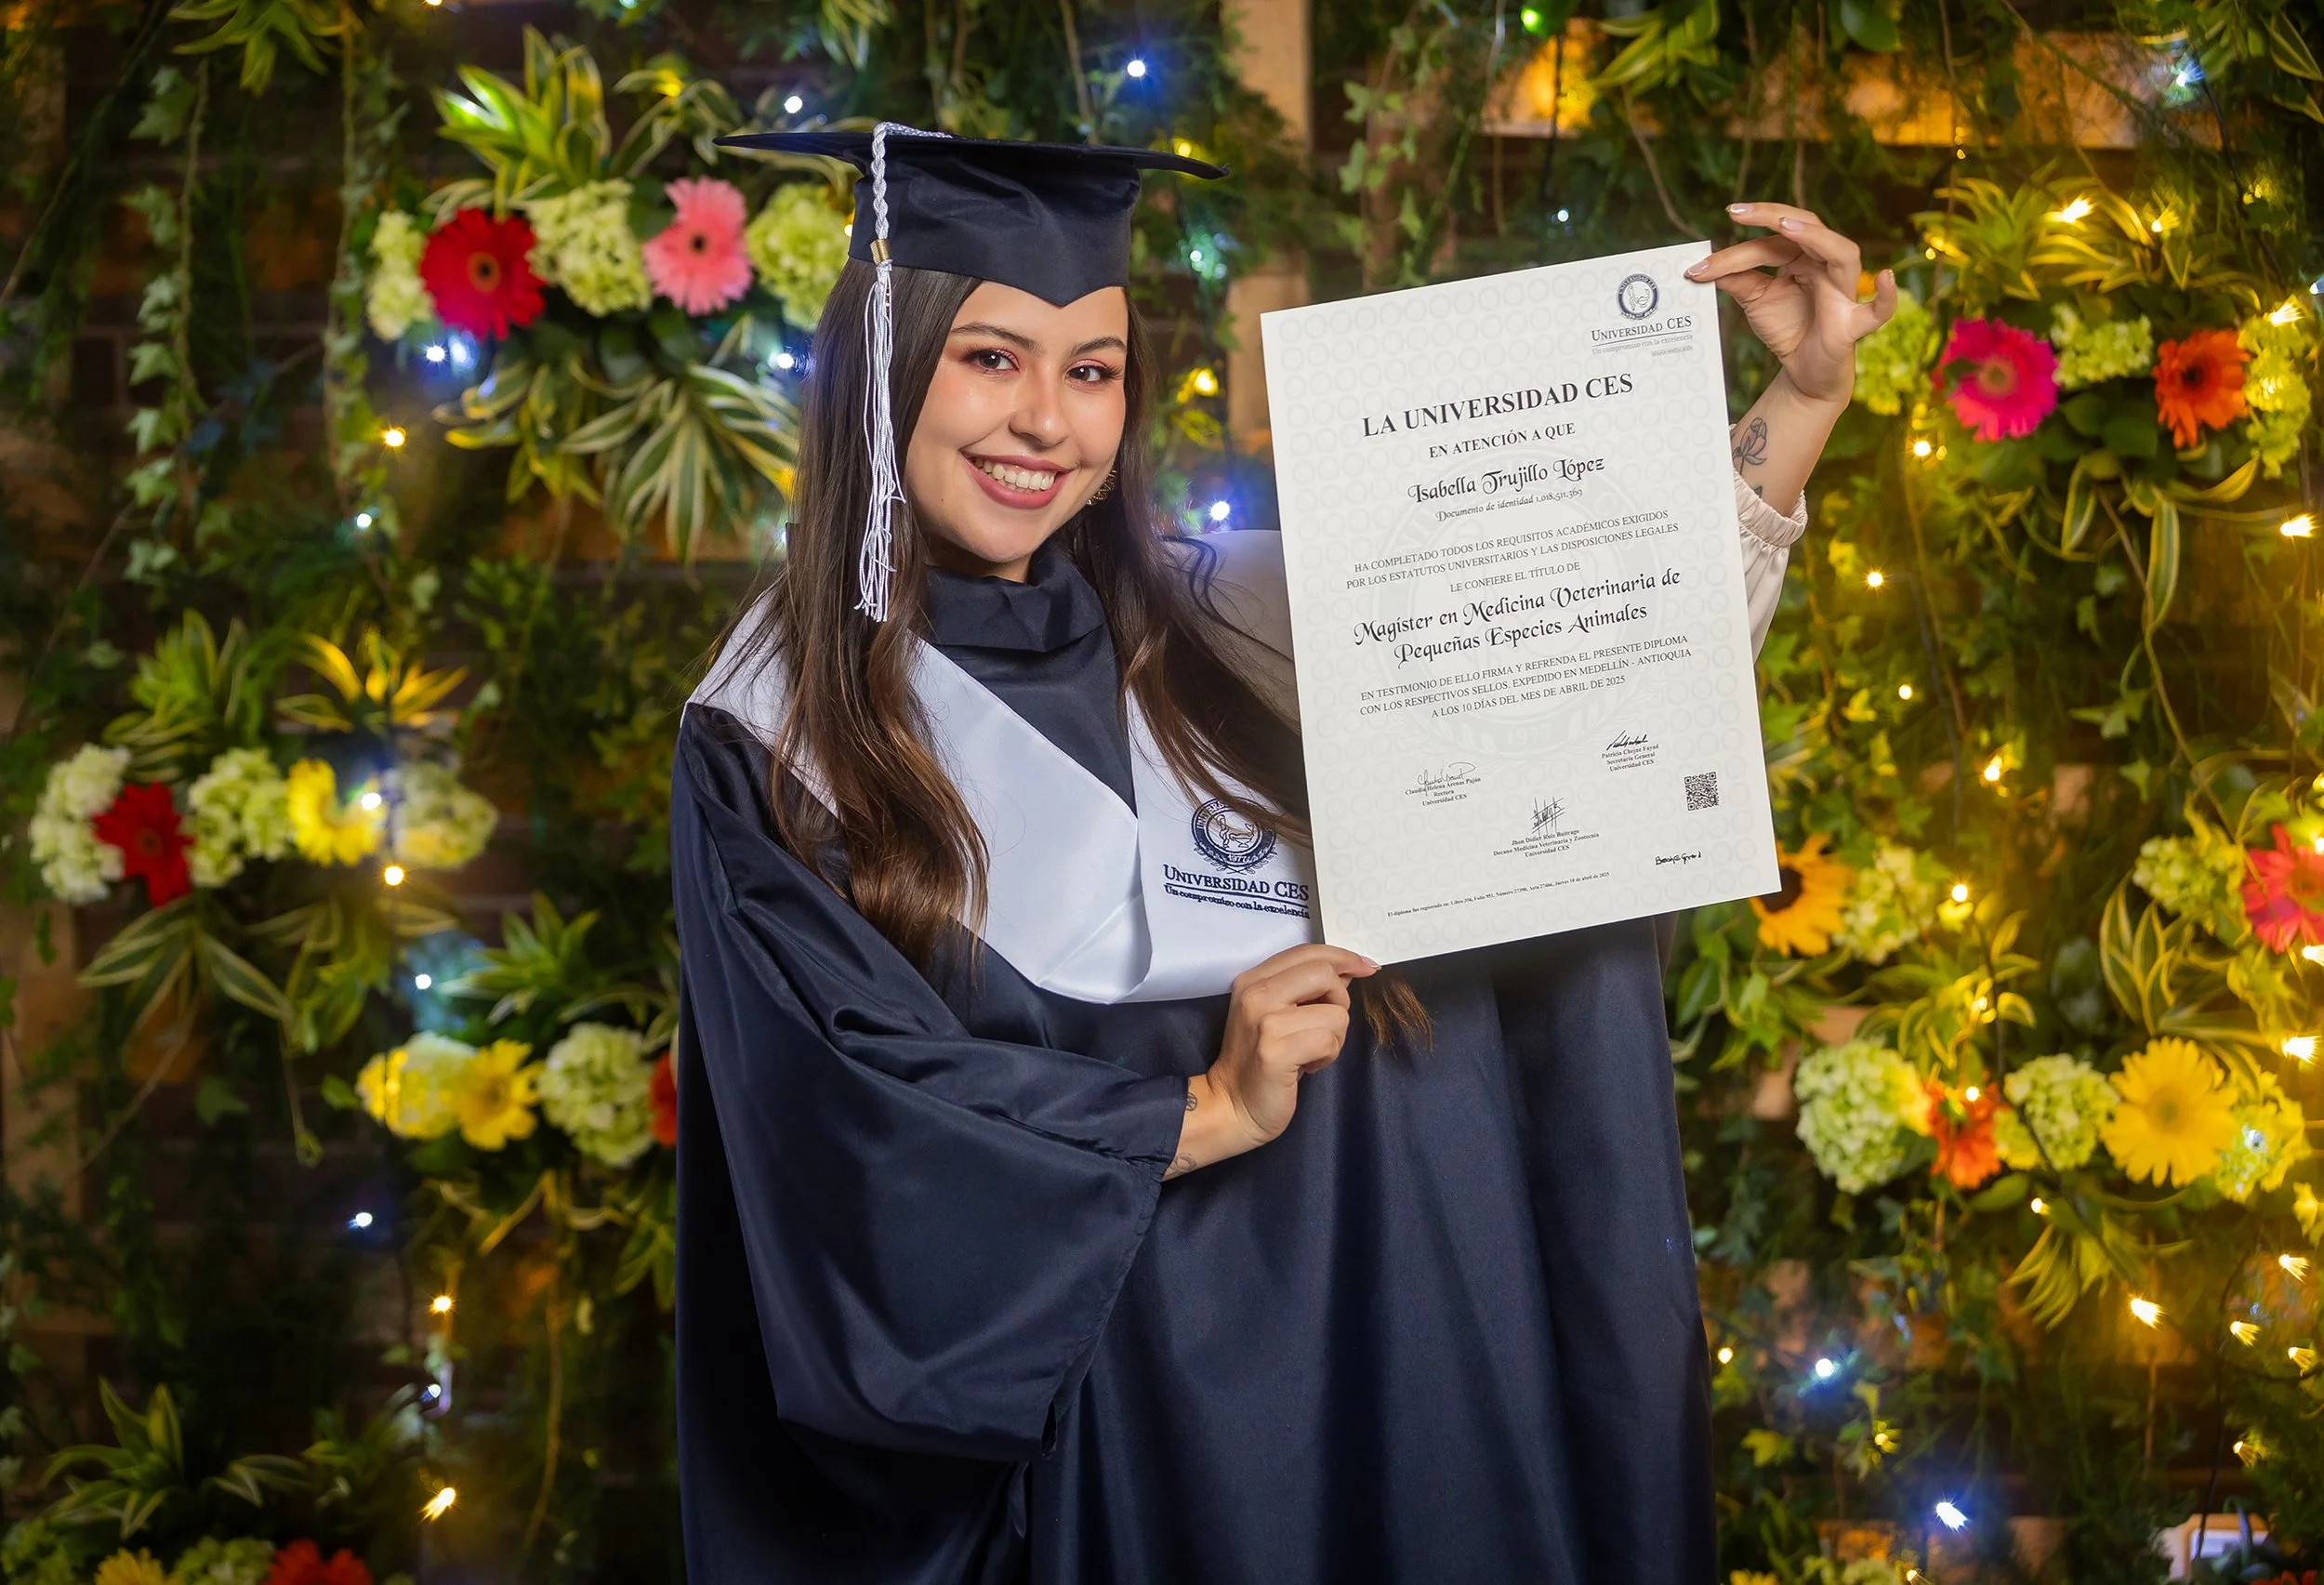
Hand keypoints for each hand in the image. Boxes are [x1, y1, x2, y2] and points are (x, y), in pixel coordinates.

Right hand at [1167, 944, 1375, 1178]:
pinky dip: (1327, 1056)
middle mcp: (1255, 994)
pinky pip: (1329, 1040)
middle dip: (1340, 1001)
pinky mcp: (1275, 1051)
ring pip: (1336, 1013)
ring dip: (1335, 1038)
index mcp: (1253, 979)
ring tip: (1310, 1052)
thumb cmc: (1261, 1062)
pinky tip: (1307, 1066)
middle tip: (1326, 1027)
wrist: (1232, 1105)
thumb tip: (1349, 968)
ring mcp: (1264, 1022)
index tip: (1366, 968)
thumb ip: (1307, 988)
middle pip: (1324, 973)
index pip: (1307, 952)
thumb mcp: (1278, 1014)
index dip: (1343, 957)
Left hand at [1685, 202, 1896, 407]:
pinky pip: (1878, 311)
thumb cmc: (1787, 328)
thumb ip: (1736, 280)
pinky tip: (1885, 277)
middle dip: (1773, 217)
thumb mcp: (1755, 301)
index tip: (1698, 264)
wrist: (1803, 373)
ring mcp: (1843, 292)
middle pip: (1806, 229)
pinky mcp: (1852, 325)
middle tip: (1737, 212)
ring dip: (1817, 237)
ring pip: (1842, 253)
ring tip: (1787, 227)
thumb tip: (1702, 267)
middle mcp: (1827, 265)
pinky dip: (1886, 296)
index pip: (1772, 242)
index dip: (1735, 251)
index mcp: (1804, 256)